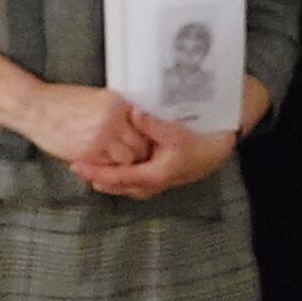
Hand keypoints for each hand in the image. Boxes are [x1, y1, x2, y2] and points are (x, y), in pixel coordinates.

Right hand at [21, 84, 146, 166]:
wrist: (35, 107)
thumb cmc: (60, 103)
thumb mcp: (94, 99)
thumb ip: (114, 112)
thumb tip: (129, 127)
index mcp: (117, 103)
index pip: (143, 126)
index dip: (143, 138)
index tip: (142, 145)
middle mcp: (114, 119)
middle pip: (140, 144)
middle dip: (138, 155)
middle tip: (133, 161)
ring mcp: (102, 136)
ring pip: (127, 159)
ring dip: (123, 165)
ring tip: (117, 167)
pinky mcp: (88, 152)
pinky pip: (107, 167)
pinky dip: (107, 170)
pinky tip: (101, 167)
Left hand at [73, 111, 236, 199]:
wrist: (225, 146)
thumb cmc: (204, 140)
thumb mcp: (179, 132)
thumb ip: (154, 124)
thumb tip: (133, 114)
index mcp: (155, 175)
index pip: (118, 177)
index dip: (96, 172)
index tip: (76, 166)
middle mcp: (155, 182)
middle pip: (119, 186)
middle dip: (98, 179)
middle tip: (77, 169)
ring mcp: (160, 180)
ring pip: (128, 184)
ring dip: (110, 179)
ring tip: (92, 170)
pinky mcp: (165, 174)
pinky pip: (137, 178)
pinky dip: (123, 174)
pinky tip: (119, 164)